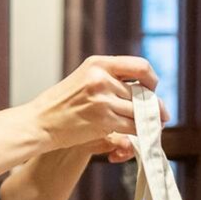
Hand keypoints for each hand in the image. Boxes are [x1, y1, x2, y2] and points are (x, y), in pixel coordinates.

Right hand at [27, 55, 155, 153]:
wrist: (39, 122)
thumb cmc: (61, 104)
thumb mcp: (84, 78)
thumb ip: (109, 79)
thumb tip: (143, 88)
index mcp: (98, 63)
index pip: (140, 66)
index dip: (152, 80)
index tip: (153, 90)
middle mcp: (101, 78)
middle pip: (143, 93)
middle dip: (154, 107)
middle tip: (161, 117)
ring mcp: (102, 99)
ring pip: (140, 111)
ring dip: (149, 122)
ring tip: (150, 128)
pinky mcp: (103, 120)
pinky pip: (132, 126)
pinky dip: (139, 132)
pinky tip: (138, 135)